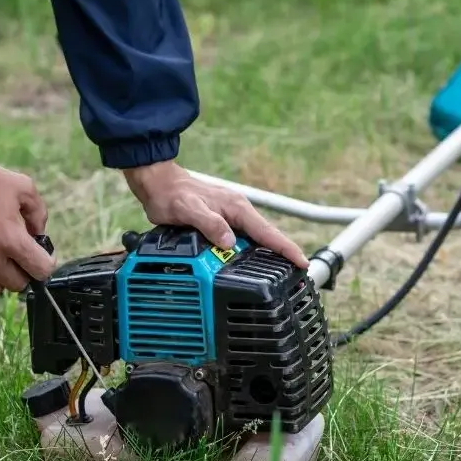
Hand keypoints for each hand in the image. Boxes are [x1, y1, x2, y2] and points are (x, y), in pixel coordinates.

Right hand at [0, 146, 56, 296]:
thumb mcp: (25, 188)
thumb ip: (39, 214)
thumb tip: (39, 235)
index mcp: (12, 240)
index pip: (41, 271)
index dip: (46, 263)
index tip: (42, 254)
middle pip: (18, 285)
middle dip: (24, 271)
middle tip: (20, 254)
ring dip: (2, 276)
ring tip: (0, 256)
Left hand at [123, 160, 308, 267]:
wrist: (158, 184)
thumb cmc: (172, 195)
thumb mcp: (189, 210)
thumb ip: (209, 224)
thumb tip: (229, 242)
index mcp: (237, 208)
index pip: (268, 232)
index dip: (286, 249)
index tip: (302, 262)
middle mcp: (238, 211)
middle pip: (266, 238)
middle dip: (282, 255)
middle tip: (295, 276)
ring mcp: (231, 216)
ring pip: (255, 240)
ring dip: (266, 255)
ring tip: (278, 274)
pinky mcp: (222, 221)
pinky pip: (242, 239)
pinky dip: (249, 252)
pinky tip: (249, 264)